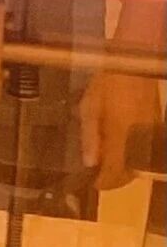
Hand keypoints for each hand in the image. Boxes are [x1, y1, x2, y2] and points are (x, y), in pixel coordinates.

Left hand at [78, 70, 154, 191]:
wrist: (136, 62)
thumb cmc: (108, 81)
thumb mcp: (89, 107)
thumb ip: (90, 136)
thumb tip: (90, 163)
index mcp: (122, 133)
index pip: (116, 170)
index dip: (103, 182)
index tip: (91, 183)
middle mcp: (141, 138)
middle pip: (132, 173)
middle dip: (115, 179)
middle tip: (97, 176)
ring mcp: (152, 133)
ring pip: (141, 164)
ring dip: (125, 170)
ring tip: (106, 164)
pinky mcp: (158, 127)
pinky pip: (146, 151)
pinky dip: (134, 157)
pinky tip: (120, 150)